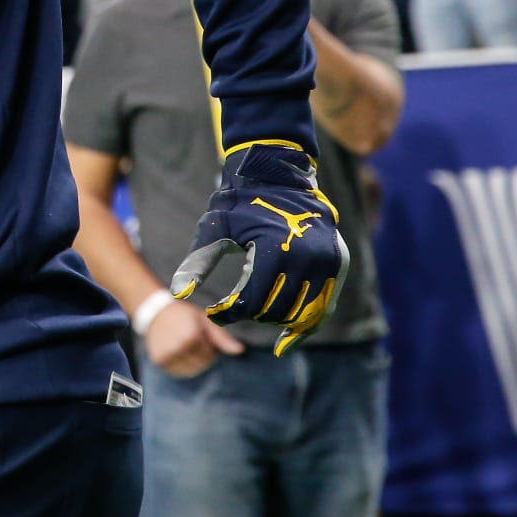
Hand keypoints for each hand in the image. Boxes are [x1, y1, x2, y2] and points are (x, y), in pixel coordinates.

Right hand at [145, 299, 244, 377]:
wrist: (155, 312)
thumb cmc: (184, 315)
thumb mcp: (205, 320)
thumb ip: (222, 337)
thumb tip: (240, 351)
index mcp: (192, 336)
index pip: (210, 356)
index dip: (208, 348)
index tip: (201, 338)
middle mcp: (179, 347)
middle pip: (200, 365)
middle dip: (201, 357)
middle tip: (193, 344)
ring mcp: (167, 355)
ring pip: (189, 371)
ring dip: (191, 363)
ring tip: (186, 348)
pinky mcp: (159, 360)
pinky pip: (176, 372)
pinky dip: (180, 366)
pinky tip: (177, 354)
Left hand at [170, 142, 349, 356]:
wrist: (280, 174)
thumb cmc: (241, 202)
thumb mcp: (216, 228)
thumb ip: (198, 261)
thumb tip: (177, 293)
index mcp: (275, 247)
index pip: (251, 301)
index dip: (229, 312)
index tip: (214, 312)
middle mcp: (306, 257)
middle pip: (275, 310)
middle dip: (251, 313)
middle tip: (234, 306)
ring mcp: (327, 262)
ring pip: (301, 315)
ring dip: (275, 320)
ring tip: (255, 312)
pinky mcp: (338, 264)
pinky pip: (323, 308)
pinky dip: (306, 326)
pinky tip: (286, 342)